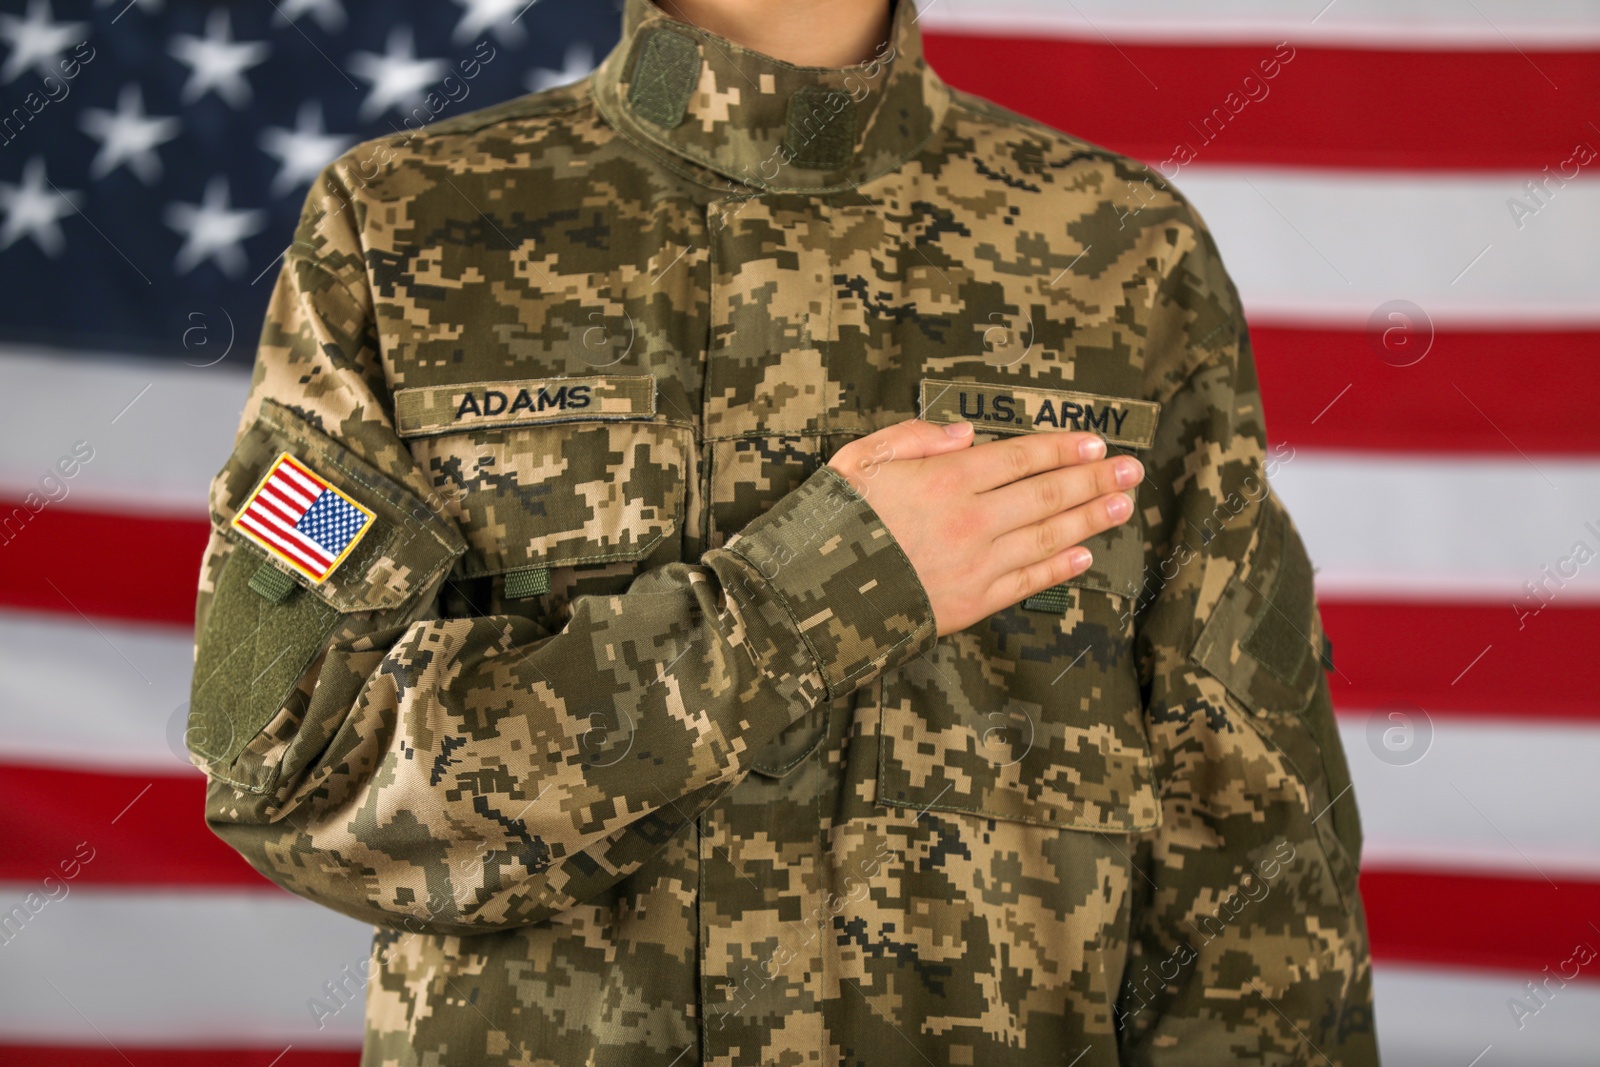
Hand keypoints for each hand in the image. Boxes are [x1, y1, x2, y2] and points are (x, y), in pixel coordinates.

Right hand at [828, 419, 1140, 636]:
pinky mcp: (971, 603)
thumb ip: (913, 438)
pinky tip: (1084, 555)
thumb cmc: (830, 523)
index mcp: (945, 478)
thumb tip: (965, 434)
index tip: (1096, 441)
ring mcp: (976, 564)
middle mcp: (971, 519)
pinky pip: (1027, 583)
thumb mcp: (859, 460)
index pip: (1021, 457)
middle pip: (1047, 493)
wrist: (811, 596)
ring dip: (1091, 519)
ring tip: (1123, 506)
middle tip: (1132, 469)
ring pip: (1047, 536)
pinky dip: (1059, 567)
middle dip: (1095, 479)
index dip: (1062, 448)